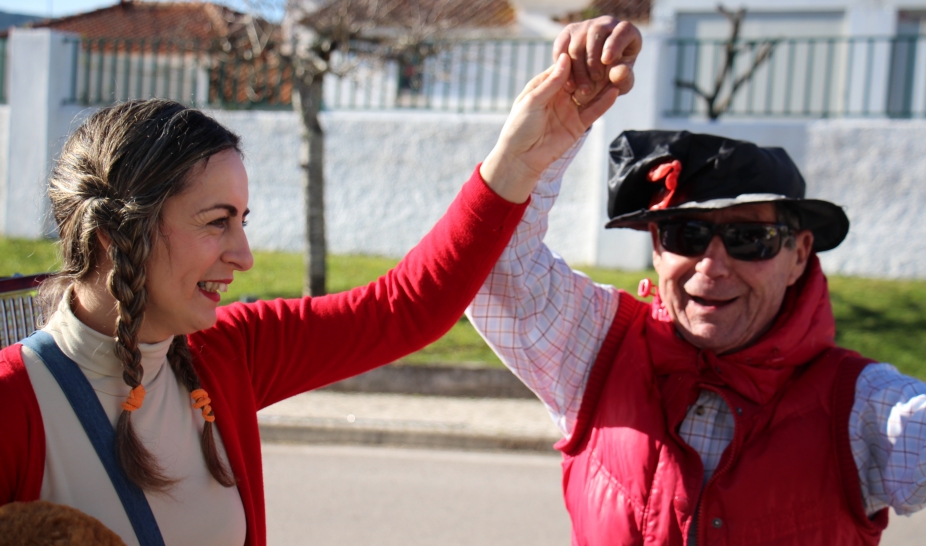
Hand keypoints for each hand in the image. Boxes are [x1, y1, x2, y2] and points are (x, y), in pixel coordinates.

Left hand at [480, 53, 620, 202]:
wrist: (521, 158)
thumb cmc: (519, 127)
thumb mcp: (532, 101)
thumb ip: (551, 82)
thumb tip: (566, 58)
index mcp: (546, 85)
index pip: (566, 67)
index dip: (578, 59)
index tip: (592, 46)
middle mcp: (560, 95)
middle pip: (581, 78)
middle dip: (593, 69)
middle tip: (609, 56)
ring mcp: (571, 109)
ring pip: (591, 93)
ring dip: (603, 83)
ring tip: (617, 70)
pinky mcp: (579, 125)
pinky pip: (594, 111)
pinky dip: (605, 102)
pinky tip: (615, 91)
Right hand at [553, 16, 641, 104]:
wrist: (596, 81)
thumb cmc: (615, 78)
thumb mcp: (623, 82)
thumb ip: (624, 78)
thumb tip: (620, 72)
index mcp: (626, 32)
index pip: (622, 30)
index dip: (614, 43)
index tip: (607, 60)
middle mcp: (605, 24)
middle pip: (596, 34)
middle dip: (593, 59)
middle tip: (595, 79)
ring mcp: (584, 27)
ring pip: (577, 43)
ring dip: (579, 67)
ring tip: (584, 88)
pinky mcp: (567, 34)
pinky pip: (561, 46)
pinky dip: (563, 66)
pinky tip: (570, 83)